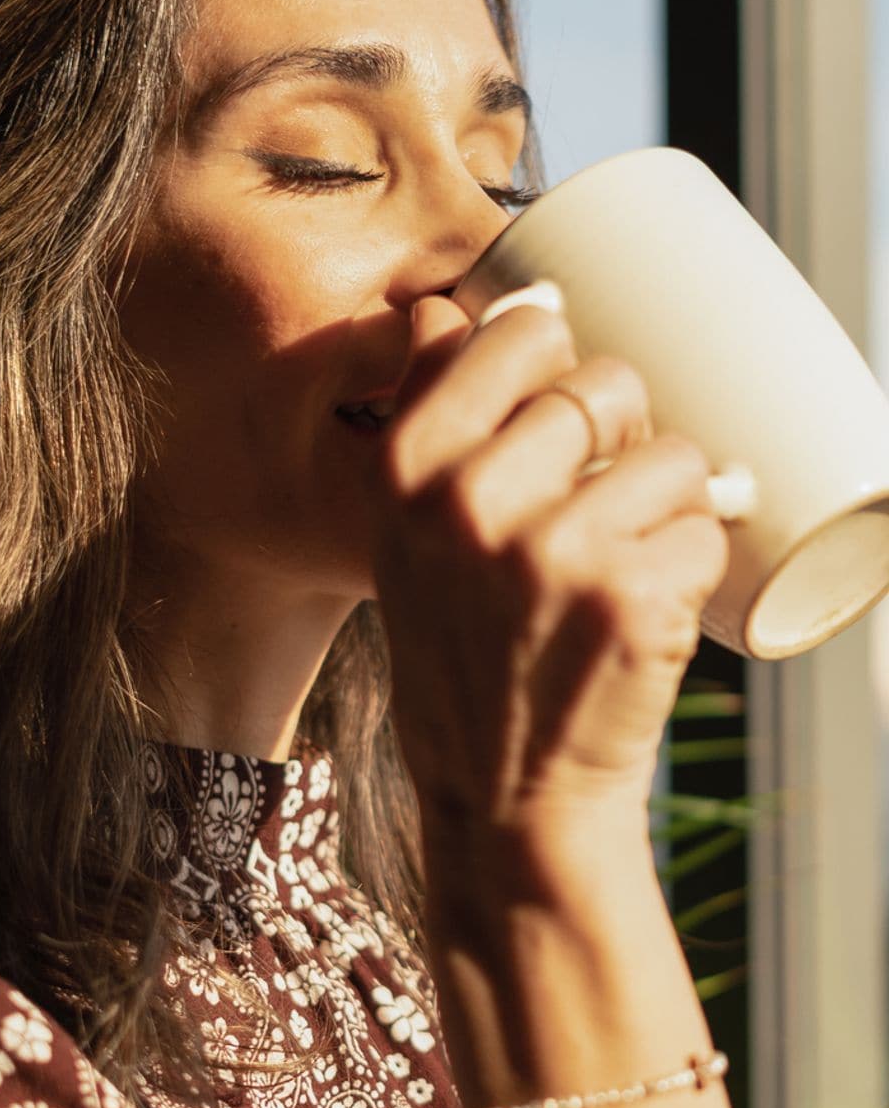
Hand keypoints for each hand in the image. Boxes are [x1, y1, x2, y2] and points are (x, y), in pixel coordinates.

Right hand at [366, 292, 729, 879]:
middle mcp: (470, 498)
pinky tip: (642, 615)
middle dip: (620, 438)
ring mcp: (552, 547)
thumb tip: (451, 308)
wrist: (505, 799)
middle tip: (596, 507)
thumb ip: (427, 424)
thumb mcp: (401, 538)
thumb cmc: (461, 657)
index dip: (555, 360)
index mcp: (407, 468)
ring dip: (666, 507)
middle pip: (604, 383)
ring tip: (618, 568)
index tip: (557, 409)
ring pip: (671, 453)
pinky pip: (705, 525)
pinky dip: (692, 568)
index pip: (513, 330)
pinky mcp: (630, 595)